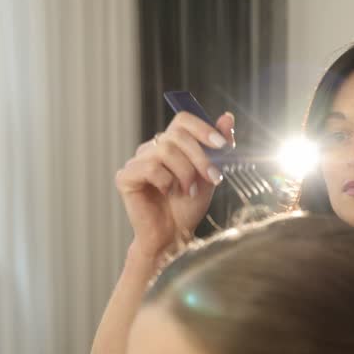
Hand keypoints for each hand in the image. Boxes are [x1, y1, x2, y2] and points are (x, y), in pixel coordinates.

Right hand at [115, 111, 234, 255]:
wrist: (173, 236)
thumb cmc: (188, 207)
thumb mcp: (209, 175)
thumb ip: (217, 148)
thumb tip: (227, 117)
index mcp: (171, 144)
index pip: (183, 120)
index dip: (203, 128)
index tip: (222, 145)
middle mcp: (152, 148)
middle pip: (177, 135)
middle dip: (200, 158)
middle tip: (213, 178)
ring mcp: (137, 161)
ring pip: (166, 151)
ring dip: (185, 173)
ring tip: (188, 191)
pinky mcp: (125, 176)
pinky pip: (150, 168)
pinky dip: (165, 182)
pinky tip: (166, 194)